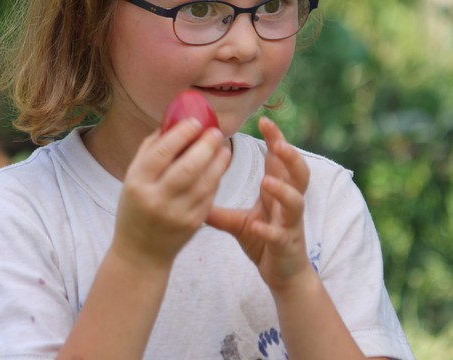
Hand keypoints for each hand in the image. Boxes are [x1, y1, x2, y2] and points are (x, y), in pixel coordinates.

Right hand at [112, 119, 230, 270]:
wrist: (141, 252)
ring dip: (218, 162)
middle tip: (215, 132)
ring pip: (204, 182)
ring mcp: (176, 214)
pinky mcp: (193, 225)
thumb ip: (150, 150)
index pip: (162, 153)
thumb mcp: (133, 179)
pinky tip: (219, 168)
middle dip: (206, 146)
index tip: (196, 122)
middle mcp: (156, 199)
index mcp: (137, 184)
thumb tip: (173, 121)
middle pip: (188, 167)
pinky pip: (209, 197)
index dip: (182, 134)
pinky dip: (216, 179)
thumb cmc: (136, 208)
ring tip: (223, 148)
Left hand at [207, 117, 311, 289]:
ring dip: (283, 190)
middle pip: (299, 174)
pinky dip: (269, 230)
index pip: (279, 162)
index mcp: (277, 194)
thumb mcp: (238, 222)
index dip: (276, 141)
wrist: (282, 274)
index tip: (264, 121)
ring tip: (267, 180)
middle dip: (291, 157)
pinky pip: (280, 235)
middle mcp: (288, 205)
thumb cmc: (263, 242)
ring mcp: (290, 224)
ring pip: (296, 201)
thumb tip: (190, 194)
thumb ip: (218, 208)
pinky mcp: (286, 245)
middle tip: (278, 143)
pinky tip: (256, 226)